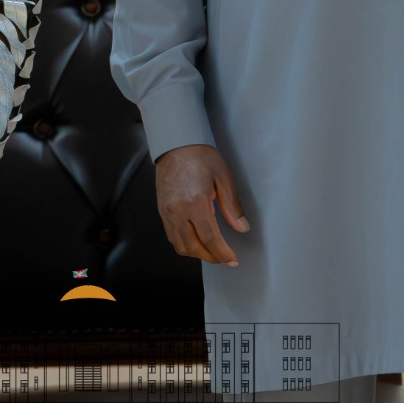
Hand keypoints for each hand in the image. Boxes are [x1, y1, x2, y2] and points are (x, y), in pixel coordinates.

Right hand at [154, 144, 250, 266]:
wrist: (176, 143)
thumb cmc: (199, 155)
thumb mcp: (223, 177)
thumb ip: (232, 206)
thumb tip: (241, 227)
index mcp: (195, 202)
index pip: (210, 239)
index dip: (223, 253)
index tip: (232, 259)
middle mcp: (178, 211)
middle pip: (194, 247)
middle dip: (211, 257)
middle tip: (225, 257)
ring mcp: (167, 212)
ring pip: (180, 246)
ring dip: (197, 253)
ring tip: (211, 251)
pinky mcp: (162, 210)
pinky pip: (172, 236)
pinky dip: (185, 244)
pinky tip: (196, 240)